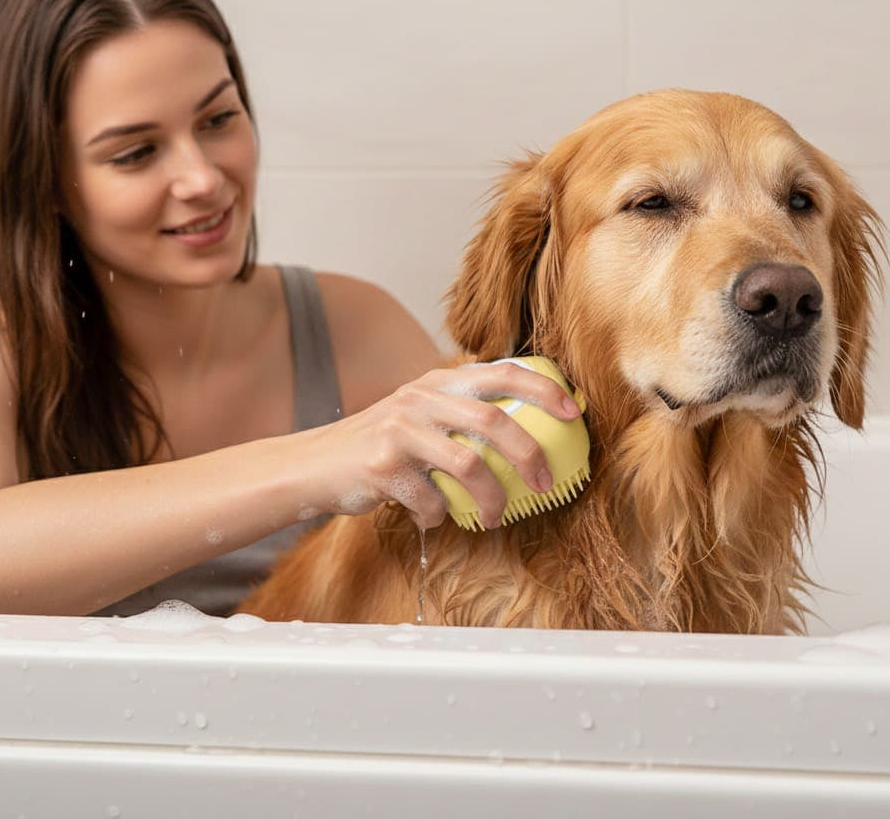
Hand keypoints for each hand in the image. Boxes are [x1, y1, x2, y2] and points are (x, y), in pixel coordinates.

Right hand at [315, 361, 581, 529]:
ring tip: (492, 518)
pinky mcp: (382, 466)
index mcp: (437, 382)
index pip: (500, 371)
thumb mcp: (421, 413)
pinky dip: (440, 515)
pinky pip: (431, 499)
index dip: (542, 388)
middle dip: (528, 455)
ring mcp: (399, 431)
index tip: (573, 410)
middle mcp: (419, 398)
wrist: (315, 464)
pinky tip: (432, 517)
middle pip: (492, 421)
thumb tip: (528, 434)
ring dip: (491, 499)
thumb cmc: (382, 443)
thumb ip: (462, 413)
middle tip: (545, 483)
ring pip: (468, 464)